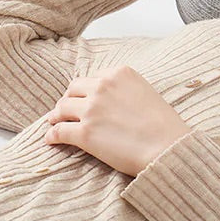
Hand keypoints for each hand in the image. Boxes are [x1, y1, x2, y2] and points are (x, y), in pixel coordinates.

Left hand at [41, 66, 193, 178]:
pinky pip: (58, 131)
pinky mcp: (84, 133)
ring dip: (56, 116)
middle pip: (72, 89)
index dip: (85, 91)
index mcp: (119, 73)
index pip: (92, 78)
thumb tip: (108, 102)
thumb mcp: (145, 93)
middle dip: (69, 100)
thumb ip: (124, 90)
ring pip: (61, 108)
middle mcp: (103, 86)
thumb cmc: (163, 125)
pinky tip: (51, 140)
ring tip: (55, 123)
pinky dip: (52, 135)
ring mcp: (91, 109)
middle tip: (66, 111)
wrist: (168, 147)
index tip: (83, 100)